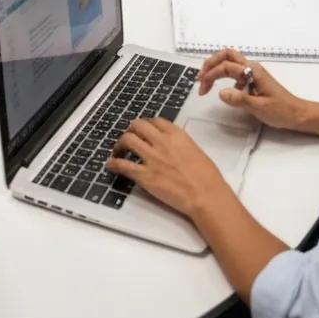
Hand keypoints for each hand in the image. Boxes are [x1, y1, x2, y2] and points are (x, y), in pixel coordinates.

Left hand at [107, 118, 230, 218]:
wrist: (207, 196)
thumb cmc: (208, 178)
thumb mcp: (196, 151)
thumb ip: (181, 145)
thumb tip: (172, 147)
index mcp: (177, 135)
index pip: (155, 121)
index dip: (146, 125)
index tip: (143, 130)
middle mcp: (162, 142)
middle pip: (138, 125)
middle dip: (131, 130)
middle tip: (129, 138)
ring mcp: (152, 158)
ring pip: (128, 140)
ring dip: (120, 143)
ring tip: (118, 150)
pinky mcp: (145, 175)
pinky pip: (123, 165)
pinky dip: (114, 163)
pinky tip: (110, 164)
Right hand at [197, 48, 306, 131]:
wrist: (298, 114)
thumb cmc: (281, 111)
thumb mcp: (259, 107)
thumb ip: (239, 99)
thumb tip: (221, 92)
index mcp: (253, 71)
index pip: (226, 67)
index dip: (211, 75)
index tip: (203, 89)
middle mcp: (251, 68)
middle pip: (226, 55)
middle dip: (210, 63)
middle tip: (200, 77)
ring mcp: (252, 72)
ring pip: (229, 61)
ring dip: (215, 67)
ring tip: (206, 81)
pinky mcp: (252, 79)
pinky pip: (234, 71)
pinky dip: (224, 76)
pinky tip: (225, 90)